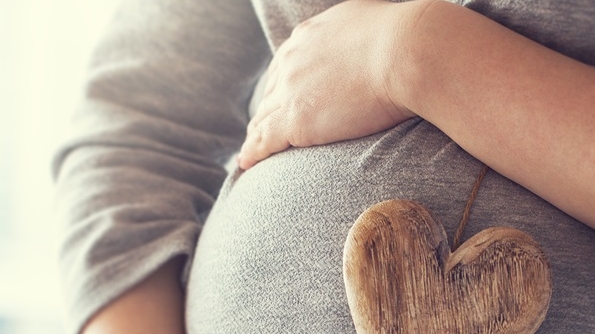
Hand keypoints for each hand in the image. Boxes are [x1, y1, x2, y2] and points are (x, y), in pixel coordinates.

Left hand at [238, 0, 416, 168]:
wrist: (407, 52)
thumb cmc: (405, 38)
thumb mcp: (371, 23)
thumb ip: (356, 36)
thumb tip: (366, 43)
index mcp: (308, 37)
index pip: (287, 67)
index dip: (282, 87)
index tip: (281, 99)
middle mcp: (292, 61)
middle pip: (272, 92)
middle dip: (267, 111)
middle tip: (262, 128)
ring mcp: (291, 91)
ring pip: (264, 117)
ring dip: (257, 134)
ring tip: (251, 150)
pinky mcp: (296, 120)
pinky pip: (264, 140)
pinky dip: (253, 152)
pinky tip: (246, 162)